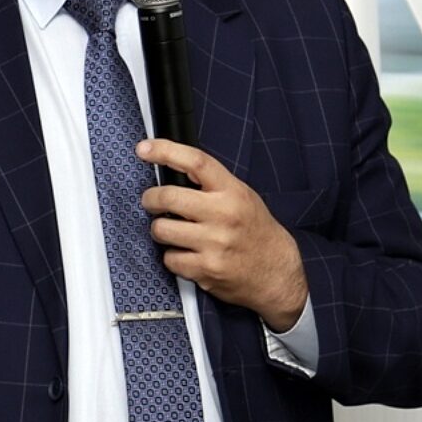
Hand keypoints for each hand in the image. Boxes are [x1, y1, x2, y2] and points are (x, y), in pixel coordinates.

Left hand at [137, 140, 307, 330]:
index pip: (195, 162)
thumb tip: (172, 170)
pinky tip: (188, 254)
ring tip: (175, 232)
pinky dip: (173, 257)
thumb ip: (212, 184)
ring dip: (161, 230)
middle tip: (152, 201)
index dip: (165, 151)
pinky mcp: (206, 269)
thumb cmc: (256, 232)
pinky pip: (170, 259)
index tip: (145, 149)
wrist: (276, 272)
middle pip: (168, 197)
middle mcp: (223, 215)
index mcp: (232, 192)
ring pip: (161, 230)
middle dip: (151, 199)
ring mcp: (214, 244)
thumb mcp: (242, 196)